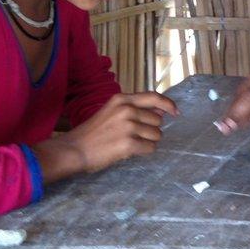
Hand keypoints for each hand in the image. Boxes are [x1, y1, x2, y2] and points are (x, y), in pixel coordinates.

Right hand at [33, 92, 177, 181]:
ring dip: (147, 141)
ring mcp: (128, 126)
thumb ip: (135, 108)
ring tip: (129, 143)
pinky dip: (144, 151)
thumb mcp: (112, 111)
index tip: (176, 112)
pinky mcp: (129, 143)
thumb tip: (163, 109)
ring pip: (156, 135)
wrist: (73, 150)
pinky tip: (129, 151)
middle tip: (133, 136)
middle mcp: (126, 110)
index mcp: (121, 99)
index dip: (168, 104)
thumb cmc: (92, 133)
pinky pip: (150, 148)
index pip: (154, 97)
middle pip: (158, 120)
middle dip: (150, 129)